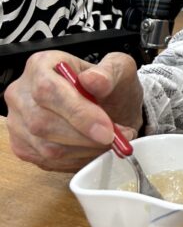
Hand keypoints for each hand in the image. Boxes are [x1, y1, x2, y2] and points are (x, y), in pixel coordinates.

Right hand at [4, 51, 143, 171]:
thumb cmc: (111, 85)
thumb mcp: (120, 68)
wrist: (111, 106)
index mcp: (41, 64)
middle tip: (116, 138)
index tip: (106, 129)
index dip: (77, 113)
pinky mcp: (23, 146)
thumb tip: (93, 80)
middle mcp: (21, 93)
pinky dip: (77, 159)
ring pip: (46, 146)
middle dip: (85, 136)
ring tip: (110, 141)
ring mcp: (18, 122)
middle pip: (43, 122)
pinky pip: (48, 161)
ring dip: (85, 149)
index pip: (48, 90)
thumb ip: (110, 71)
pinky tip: (93, 148)